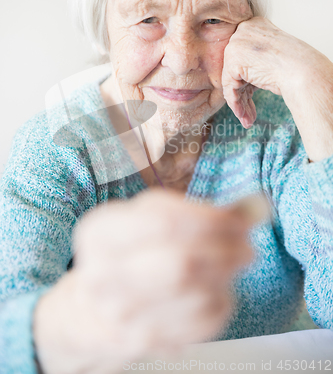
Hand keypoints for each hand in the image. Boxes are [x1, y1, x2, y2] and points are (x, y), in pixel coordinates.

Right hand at [34, 189, 253, 373]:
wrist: (92, 310)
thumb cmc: (130, 254)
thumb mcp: (147, 220)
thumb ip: (196, 212)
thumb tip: (253, 207)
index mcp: (99, 232)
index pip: (165, 221)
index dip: (212, 220)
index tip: (239, 220)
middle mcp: (102, 274)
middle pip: (182, 263)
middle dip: (225, 252)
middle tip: (247, 246)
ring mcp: (120, 314)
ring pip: (194, 296)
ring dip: (225, 276)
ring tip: (233, 265)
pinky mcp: (142, 342)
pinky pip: (199, 324)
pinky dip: (220, 304)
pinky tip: (217, 291)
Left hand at [222, 17, 332, 159]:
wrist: (303, 70)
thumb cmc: (295, 66)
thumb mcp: (271, 58)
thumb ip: (253, 63)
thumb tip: (240, 81)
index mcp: (255, 25)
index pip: (242, 57)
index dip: (246, 81)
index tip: (250, 97)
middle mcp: (243, 30)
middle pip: (235, 68)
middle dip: (242, 94)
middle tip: (248, 112)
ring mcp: (236, 43)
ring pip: (231, 80)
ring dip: (240, 103)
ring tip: (247, 118)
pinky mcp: (232, 59)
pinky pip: (229, 87)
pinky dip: (236, 103)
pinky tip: (244, 116)